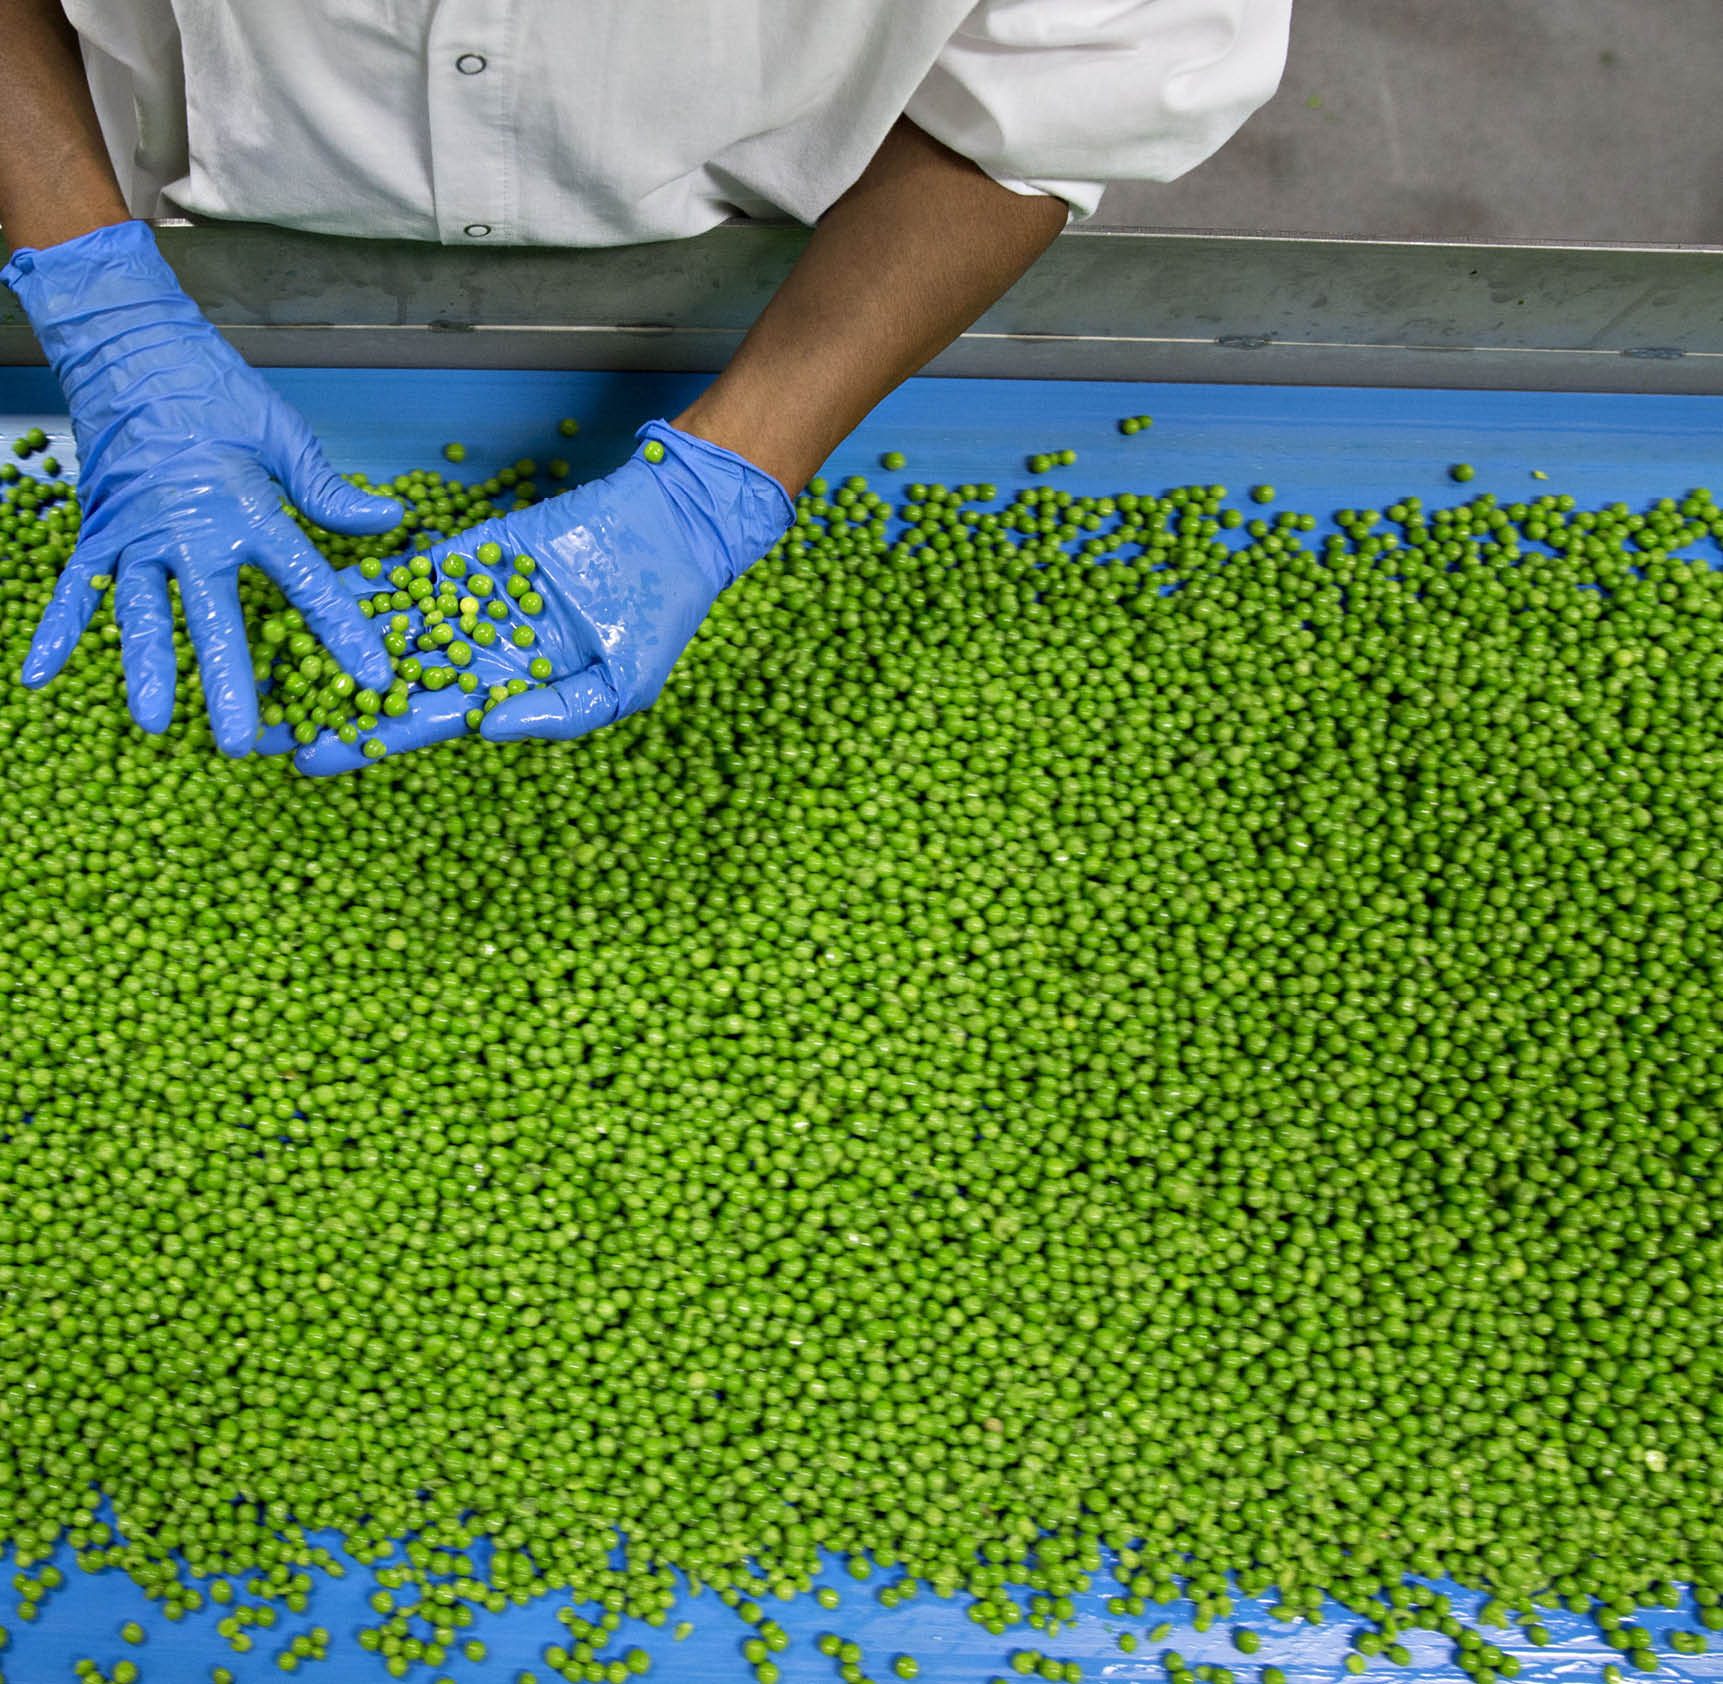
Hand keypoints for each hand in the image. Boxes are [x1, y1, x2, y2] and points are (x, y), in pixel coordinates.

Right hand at [2, 220, 400, 753]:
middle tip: (240, 742)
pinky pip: (73, 588)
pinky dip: (55, 630)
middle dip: (227, 683)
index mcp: (244, 507)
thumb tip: (390, 519)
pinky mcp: (96, 530)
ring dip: (146, 671)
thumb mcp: (282, 434)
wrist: (127, 343)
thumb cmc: (212, 387)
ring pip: (141, 616)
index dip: (344, 632)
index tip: (374, 677)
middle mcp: (186, 530)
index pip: (306, 583)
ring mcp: (133, 534)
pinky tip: (42, 678)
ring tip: (155, 724)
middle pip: (212, 620)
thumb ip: (329, 490)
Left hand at [285, 421, 792, 774]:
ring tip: (263, 657)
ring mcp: (466, 601)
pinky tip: (307, 591)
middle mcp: (476, 652)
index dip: (365, 742)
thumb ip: (553, 712)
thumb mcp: (621, 685)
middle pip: (385, 682)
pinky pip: (404, 572)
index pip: (423, 724)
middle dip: (325, 700)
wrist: (671, 527)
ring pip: (384, 628)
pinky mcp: (467, 553)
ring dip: (326, 642)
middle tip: (258, 717)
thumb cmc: (660, 613)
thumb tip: (483, 730)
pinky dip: (360, 582)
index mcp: (508, 694)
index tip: (308, 760)